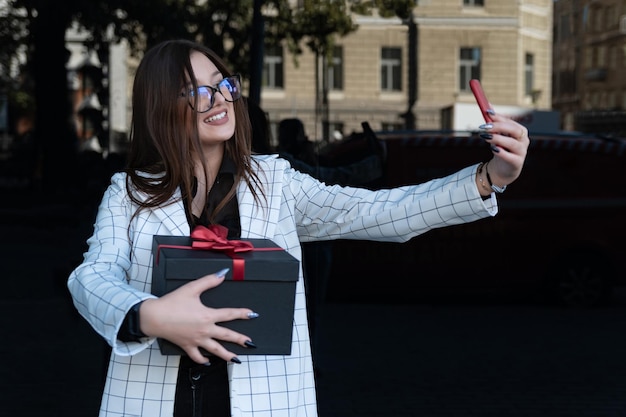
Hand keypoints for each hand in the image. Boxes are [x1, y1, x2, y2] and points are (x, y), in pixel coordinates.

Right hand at [139, 270, 257, 363]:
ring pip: (215, 350)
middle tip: (251, 344)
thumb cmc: (171, 303)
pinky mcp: (187, 346)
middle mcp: (204, 330)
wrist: (154, 317)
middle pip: (226, 335)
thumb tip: (222, 274)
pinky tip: (209, 362)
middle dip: (240, 339)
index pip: (229, 314)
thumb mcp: (191, 288)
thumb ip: (209, 281)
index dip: (242, 314)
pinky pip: (197, 356)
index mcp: (207, 316)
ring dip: (227, 355)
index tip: (252, 315)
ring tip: (237, 359)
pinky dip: (203, 360)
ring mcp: (196, 340)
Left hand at [480, 112, 529, 187]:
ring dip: (498, 139)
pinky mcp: (517, 162)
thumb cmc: (501, 148)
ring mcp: (522, 151)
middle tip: (485, 127)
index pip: (510, 121)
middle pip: (514, 130)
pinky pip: (510, 157)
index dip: (499, 117)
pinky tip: (493, 149)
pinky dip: (501, 152)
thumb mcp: (497, 135)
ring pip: (512, 143)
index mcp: (520, 131)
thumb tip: (488, 107)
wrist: (502, 168)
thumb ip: (494, 122)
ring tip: (485, 137)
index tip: (487, 113)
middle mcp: (524, 140)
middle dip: (499, 126)